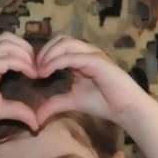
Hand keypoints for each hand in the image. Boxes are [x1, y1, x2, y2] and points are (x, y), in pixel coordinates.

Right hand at [0, 33, 45, 132]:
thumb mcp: (2, 109)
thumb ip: (19, 110)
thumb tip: (37, 123)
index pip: (10, 44)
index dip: (26, 53)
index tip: (38, 70)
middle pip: (10, 37)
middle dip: (27, 49)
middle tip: (38, 68)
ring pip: (8, 43)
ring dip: (26, 54)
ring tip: (34, 71)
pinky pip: (7, 59)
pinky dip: (22, 64)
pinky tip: (30, 75)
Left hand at [31, 36, 151, 125]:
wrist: (126, 109)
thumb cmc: (103, 104)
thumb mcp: (72, 102)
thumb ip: (54, 104)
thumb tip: (36, 117)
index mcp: (81, 58)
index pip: (59, 46)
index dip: (43, 55)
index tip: (32, 71)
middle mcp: (86, 52)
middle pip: (60, 40)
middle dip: (43, 51)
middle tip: (33, 68)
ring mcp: (92, 54)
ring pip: (65, 43)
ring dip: (48, 54)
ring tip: (39, 70)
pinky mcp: (96, 60)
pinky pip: (72, 56)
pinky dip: (56, 61)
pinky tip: (46, 72)